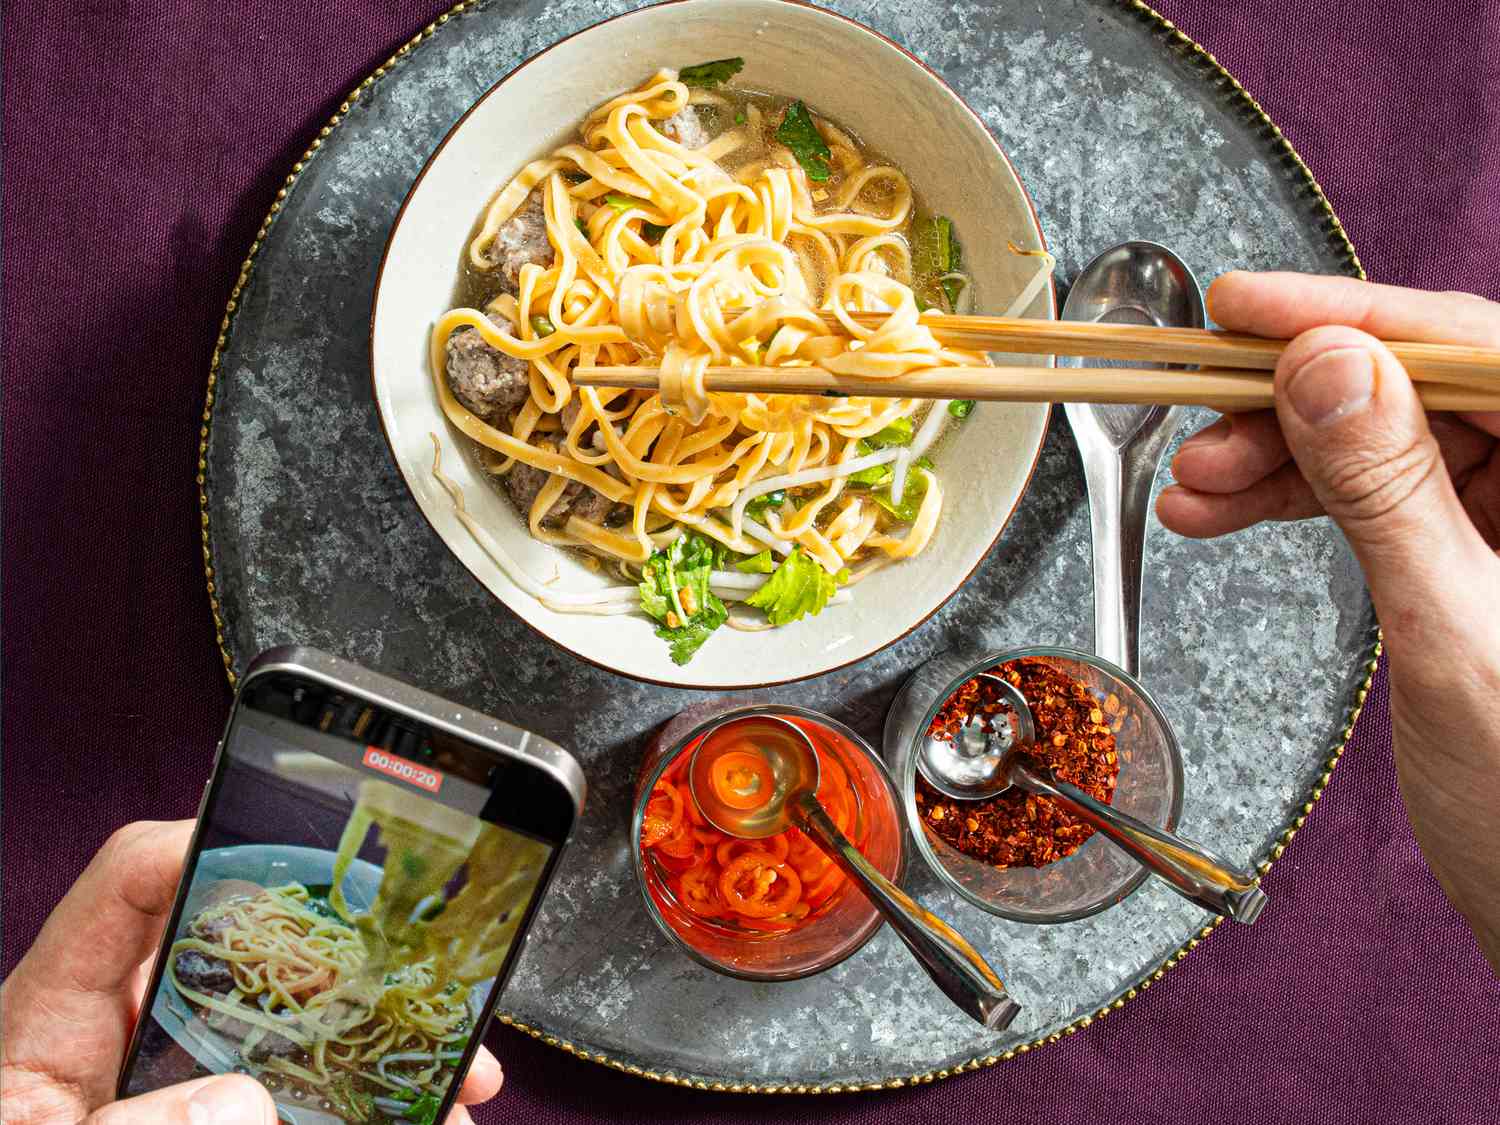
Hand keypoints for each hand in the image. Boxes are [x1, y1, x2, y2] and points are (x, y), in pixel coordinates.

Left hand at [0, 820, 506, 1122]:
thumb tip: (242, 1103)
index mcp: (58, 1015)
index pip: (134, 882)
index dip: (209, 844)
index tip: (299, 859)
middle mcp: (129, 1033)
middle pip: (246, 951)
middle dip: (347, 959)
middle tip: (414, 977)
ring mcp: (181, 1084)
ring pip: (297, 1034)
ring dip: (384, 1045)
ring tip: (458, 1069)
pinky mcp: (225, 1114)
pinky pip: (307, 1100)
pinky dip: (376, 1104)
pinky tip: (431, 1113)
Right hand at [1157, 271, 1499, 973]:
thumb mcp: (1455, 632)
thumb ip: (1389, 490)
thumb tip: (1326, 365)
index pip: (1473, 347)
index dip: (1350, 314)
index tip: (1243, 307)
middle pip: (1421, 386)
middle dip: (1294, 400)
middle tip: (1198, 415)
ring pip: (1388, 437)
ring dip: (1282, 453)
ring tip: (1197, 484)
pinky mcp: (1482, 549)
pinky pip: (1380, 494)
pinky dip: (1299, 499)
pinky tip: (1228, 509)